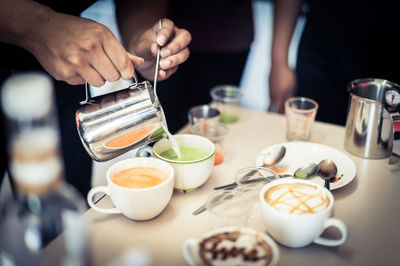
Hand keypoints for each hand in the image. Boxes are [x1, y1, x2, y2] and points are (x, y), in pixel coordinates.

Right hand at [26, 12, 143, 86]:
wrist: (42, 29)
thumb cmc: (74, 31)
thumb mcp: (100, 33)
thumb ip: (121, 51)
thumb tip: (139, 63)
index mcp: (102, 36)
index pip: (124, 64)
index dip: (127, 71)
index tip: (124, 72)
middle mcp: (89, 49)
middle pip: (114, 77)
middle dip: (111, 73)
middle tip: (101, 64)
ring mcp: (76, 62)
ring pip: (100, 83)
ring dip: (97, 77)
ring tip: (87, 64)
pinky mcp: (65, 73)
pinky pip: (83, 84)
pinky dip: (81, 78)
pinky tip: (74, 66)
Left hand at [130, 18, 190, 80]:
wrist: (141, 61)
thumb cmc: (142, 48)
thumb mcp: (140, 46)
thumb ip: (147, 47)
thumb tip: (155, 48)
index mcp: (165, 28)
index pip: (169, 26)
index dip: (166, 33)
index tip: (159, 42)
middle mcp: (175, 38)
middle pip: (185, 38)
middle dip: (175, 46)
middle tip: (163, 54)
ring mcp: (177, 52)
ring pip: (184, 53)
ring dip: (174, 60)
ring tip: (161, 64)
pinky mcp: (175, 65)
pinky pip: (176, 68)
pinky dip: (169, 71)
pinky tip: (161, 72)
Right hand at [268, 64, 296, 112]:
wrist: (278, 65)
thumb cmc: (286, 76)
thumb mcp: (292, 87)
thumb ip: (290, 97)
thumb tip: (291, 105)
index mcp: (278, 97)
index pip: (278, 110)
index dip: (281, 114)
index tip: (284, 117)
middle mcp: (272, 95)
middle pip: (274, 106)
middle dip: (278, 110)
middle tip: (283, 112)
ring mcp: (269, 90)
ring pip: (272, 99)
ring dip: (276, 102)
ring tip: (281, 104)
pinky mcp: (268, 85)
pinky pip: (271, 93)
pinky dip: (275, 96)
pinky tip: (279, 93)